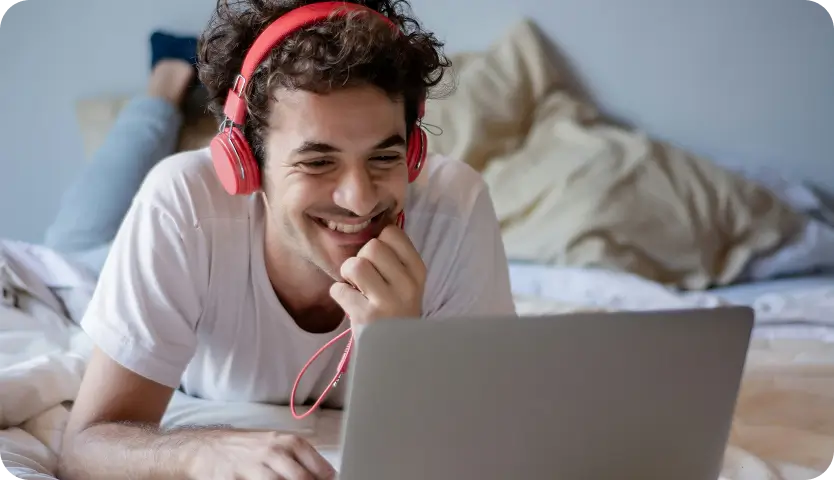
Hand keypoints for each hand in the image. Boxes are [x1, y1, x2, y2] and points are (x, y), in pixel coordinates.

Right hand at [187, 430, 335, 479]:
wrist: (205, 448)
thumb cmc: (247, 448)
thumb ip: (299, 458)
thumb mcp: (275, 443)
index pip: (316, 465)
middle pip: (301, 478)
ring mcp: (252, 467)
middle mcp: (272, 452)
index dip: (324, 478)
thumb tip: (327, 474)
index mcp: (286, 442)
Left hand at [330, 224, 425, 326]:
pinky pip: (339, 289)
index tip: (378, 260)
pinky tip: (350, 303)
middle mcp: (407, 284)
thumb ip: (394, 257)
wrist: (396, 352)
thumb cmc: (395, 311)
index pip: (392, 232)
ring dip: (347, 275)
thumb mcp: (406, 283)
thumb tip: (374, 225)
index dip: (378, 242)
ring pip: (354, 264)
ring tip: (356, 288)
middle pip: (371, 246)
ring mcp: (388, 301)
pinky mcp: (367, 317)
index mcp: (417, 270)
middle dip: (361, 259)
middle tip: (365, 278)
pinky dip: (339, 294)